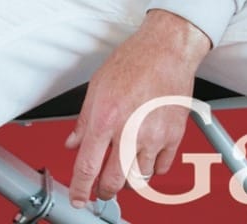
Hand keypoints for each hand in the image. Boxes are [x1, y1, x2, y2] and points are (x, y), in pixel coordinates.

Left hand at [66, 10, 211, 206]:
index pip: (87, 166)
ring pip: (138, 179)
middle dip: (104, 190)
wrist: (167, 49)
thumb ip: (84, 119)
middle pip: (114, 182)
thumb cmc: (134, 60)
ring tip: (124, 164)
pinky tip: (145, 155)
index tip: (78, 198)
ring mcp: (154, 136)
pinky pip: (161, 169)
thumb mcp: (98, 85)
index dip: (80, 189)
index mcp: (106, 118)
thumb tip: (73, 142)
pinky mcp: (173, 136)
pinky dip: (151, 168)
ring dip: (128, 178)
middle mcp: (129, 131)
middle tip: (101, 185)